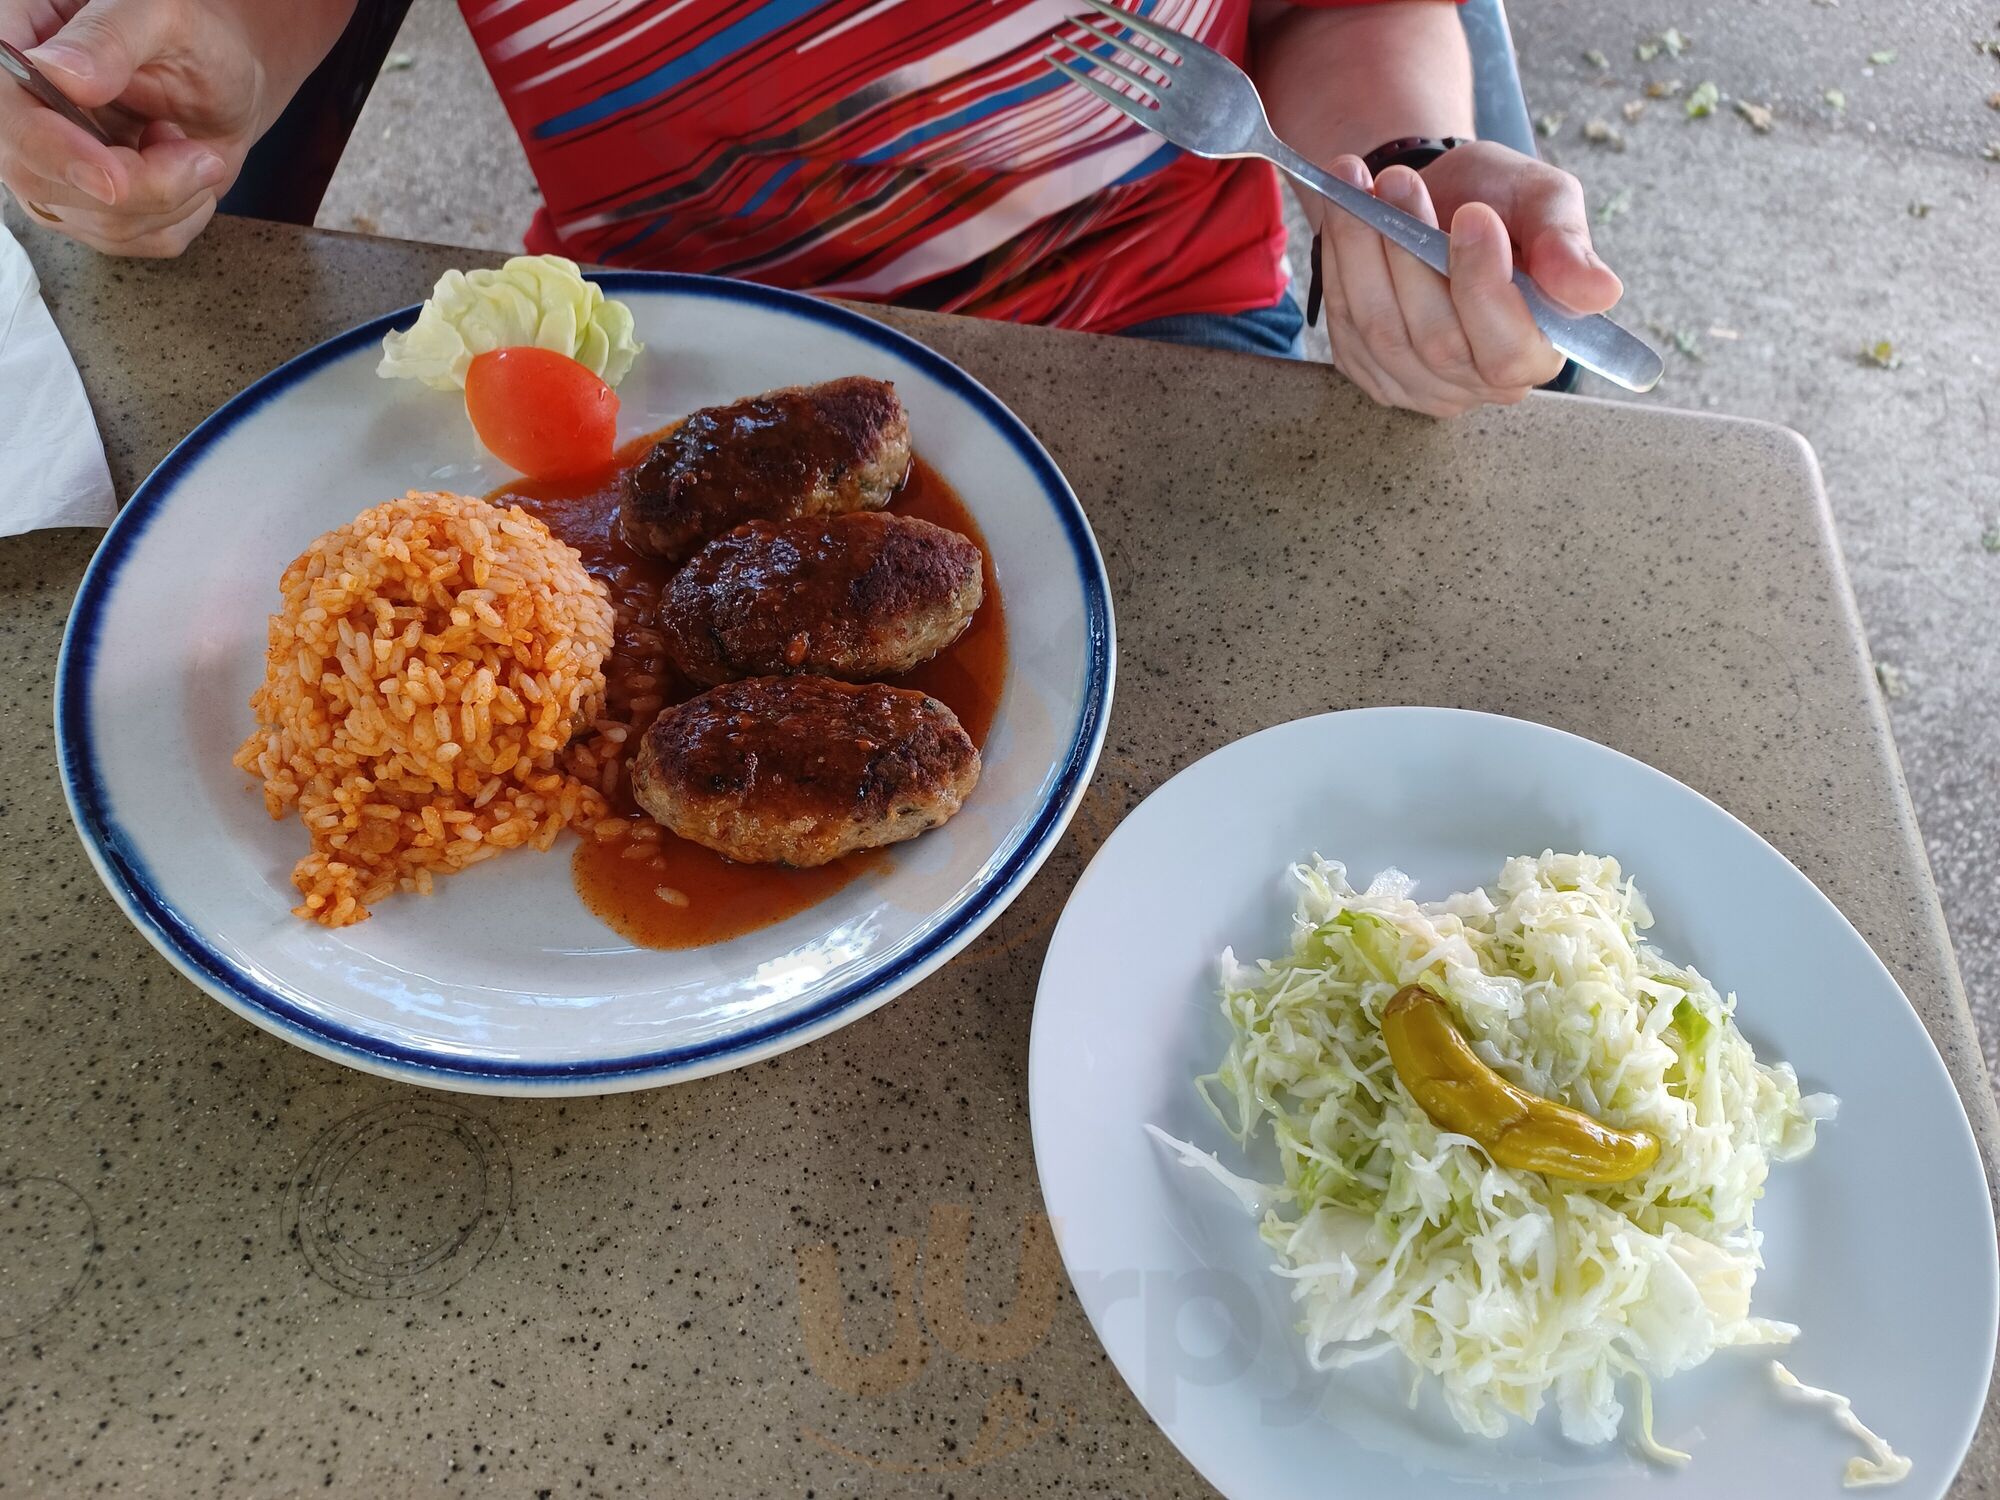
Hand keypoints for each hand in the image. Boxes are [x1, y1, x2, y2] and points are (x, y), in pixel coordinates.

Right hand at [0, 0, 267, 255]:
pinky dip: (179, 217)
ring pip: (95, 222)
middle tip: (198, 154)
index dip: (53, 151)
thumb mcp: (157, 14)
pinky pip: (130, 241)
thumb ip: (110, 38)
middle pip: (43, 181)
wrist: (220, 77)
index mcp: (14, 48)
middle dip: (138, 185)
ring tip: (194, 149)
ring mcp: (47, 167)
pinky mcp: (85, 208)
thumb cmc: (186, 35)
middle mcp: (19, 116)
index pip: (5, 114)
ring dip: (170, 199)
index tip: (113, 177)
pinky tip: (186, 174)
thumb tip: (63, 74)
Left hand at [1313, 141, 1622, 417]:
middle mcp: (1476, 383)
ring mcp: (1416, 384)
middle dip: (1411, 254)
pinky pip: (1344, 323)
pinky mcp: (1368, 368)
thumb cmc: (1501, 202)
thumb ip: (1568, 246)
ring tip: (1361, 180)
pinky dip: (1339, 261)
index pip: (1509, 351)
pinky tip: (1342, 209)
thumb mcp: (1546, 204)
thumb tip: (1601, 293)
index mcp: (1536, 353)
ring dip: (1363, 250)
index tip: (1473, 214)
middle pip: (1437, 341)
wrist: (1439, 198)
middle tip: (1399, 181)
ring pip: (1380, 331)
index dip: (1485, 288)